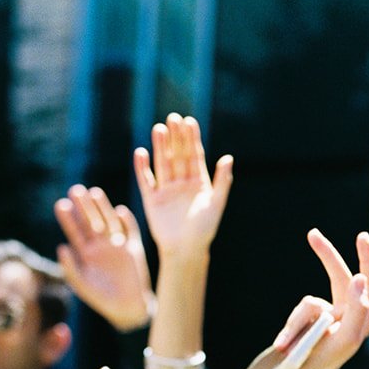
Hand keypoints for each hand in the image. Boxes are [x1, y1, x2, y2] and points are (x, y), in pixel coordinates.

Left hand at [55, 186, 154, 330]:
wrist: (127, 309)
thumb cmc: (101, 299)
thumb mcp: (82, 286)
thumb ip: (70, 269)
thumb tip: (61, 247)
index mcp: (85, 253)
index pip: (74, 231)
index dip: (68, 218)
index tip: (61, 205)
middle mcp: (100, 246)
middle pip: (90, 221)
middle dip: (83, 206)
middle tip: (75, 190)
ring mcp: (117, 245)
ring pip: (109, 221)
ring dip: (103, 207)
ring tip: (95, 193)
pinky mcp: (133, 248)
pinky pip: (130, 231)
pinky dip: (127, 221)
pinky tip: (120, 211)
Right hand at [134, 114, 233, 259]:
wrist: (185, 251)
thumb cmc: (204, 230)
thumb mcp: (216, 204)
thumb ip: (222, 181)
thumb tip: (228, 158)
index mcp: (199, 183)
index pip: (195, 155)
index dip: (192, 138)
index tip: (189, 121)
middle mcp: (182, 183)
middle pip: (178, 155)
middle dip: (176, 137)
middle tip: (173, 118)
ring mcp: (166, 190)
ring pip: (162, 163)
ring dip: (160, 146)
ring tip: (159, 128)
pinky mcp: (152, 200)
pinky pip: (146, 180)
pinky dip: (142, 167)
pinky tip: (141, 152)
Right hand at [268, 229, 368, 368]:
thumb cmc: (328, 361)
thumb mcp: (347, 338)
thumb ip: (357, 308)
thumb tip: (359, 278)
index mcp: (363, 317)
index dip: (366, 259)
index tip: (359, 238)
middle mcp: (347, 313)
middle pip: (339, 277)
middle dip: (327, 256)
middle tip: (313, 235)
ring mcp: (325, 315)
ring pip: (310, 304)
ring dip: (297, 326)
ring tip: (288, 347)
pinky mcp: (307, 320)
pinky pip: (298, 314)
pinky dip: (290, 330)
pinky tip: (284, 346)